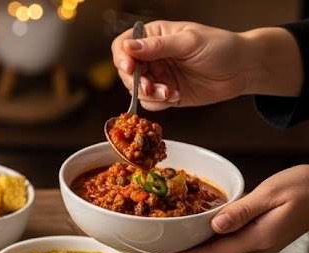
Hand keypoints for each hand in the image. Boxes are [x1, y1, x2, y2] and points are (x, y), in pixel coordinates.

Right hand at [111, 21, 301, 110]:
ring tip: (170, 92)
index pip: (124, 45)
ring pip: (136, 90)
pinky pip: (150, 103)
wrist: (243, 69)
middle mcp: (152, 56)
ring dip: (150, 94)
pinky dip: (160, 103)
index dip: (122, 57)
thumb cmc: (221, 47)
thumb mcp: (189, 42)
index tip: (129, 67)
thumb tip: (128, 47)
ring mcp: (158, 75)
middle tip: (151, 87)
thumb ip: (158, 46)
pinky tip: (176, 96)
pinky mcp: (165, 93)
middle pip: (125, 71)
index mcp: (155, 36)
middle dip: (136, 82)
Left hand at [160, 165, 308, 252]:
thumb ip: (242, 211)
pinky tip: (203, 235)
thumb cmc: (305, 187)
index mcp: (258, 238)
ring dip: (199, 251)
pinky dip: (214, 242)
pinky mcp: (265, 236)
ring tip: (175, 249)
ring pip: (223, 251)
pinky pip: (233, 243)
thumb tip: (215, 225)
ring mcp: (262, 243)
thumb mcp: (271, 194)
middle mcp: (258, 246)